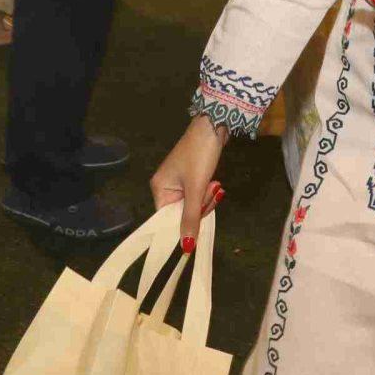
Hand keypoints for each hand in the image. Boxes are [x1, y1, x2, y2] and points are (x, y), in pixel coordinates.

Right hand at [148, 115, 228, 241]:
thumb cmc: (200, 156)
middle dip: (201, 207)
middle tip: (212, 191)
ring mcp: (178, 182)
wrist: (213, 127)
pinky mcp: (191, 177)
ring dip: (207, 199)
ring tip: (215, 184)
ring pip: (193, 205)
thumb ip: (191, 218)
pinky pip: (198, 195)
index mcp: (159, 188)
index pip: (167, 219)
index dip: (183, 225)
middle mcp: (165, 186)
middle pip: (182, 212)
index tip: (198, 228)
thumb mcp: (197, 189)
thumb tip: (186, 247)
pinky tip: (215, 184)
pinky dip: (208, 192)